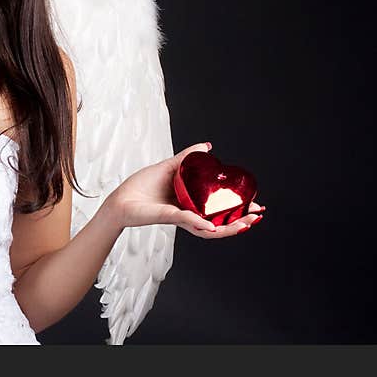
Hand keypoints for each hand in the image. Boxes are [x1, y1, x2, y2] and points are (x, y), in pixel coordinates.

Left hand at [104, 142, 265, 237]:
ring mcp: (179, 218)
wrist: (120, 201)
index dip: (239, 211)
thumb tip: (207, 147)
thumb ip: (187, 158)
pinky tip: (210, 225)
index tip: (257, 206)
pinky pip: (186, 221)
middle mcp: (188, 215)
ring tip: (245, 223)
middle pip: (219, 224)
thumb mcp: (168, 168)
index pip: (219, 212)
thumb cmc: (140, 188)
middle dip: (241, 221)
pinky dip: (199, 223)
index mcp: (190, 205)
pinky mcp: (167, 217)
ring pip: (208, 229)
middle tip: (256, 216)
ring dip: (228, 227)